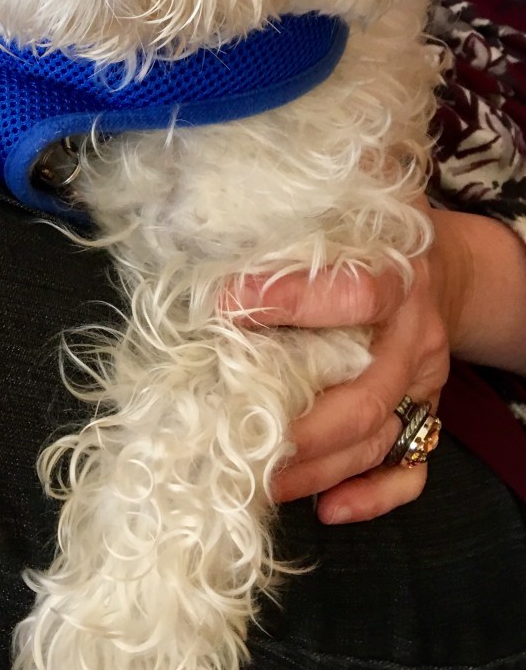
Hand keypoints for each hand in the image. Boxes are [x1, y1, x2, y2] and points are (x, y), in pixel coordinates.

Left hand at [230, 201, 525, 523]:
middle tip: (236, 440)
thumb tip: (233, 161)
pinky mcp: (427, 414)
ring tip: (260, 482)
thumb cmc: (374, 233)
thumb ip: (301, 197)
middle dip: (300, 425)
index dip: (290, 301)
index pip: (351, 292)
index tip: (223, 304)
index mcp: (393, 273)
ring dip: (319, 468)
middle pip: (365, 395)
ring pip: (379, 437)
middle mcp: (411, 334)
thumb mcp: (350, 204)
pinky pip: (414, 467)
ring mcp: (421, 381)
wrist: (445, 267)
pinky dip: (376, 495)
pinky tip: (330, 508)